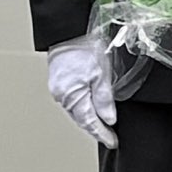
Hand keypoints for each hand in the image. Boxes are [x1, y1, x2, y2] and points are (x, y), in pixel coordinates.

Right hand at [46, 34, 117, 149]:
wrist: (70, 29)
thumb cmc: (86, 46)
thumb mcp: (102, 73)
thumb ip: (104, 99)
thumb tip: (109, 119)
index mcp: (72, 95)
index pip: (89, 123)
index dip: (102, 134)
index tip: (112, 142)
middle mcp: (61, 95)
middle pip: (81, 119)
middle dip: (96, 129)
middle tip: (110, 137)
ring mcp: (58, 88)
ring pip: (76, 111)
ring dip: (88, 119)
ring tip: (102, 127)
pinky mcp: (58, 81)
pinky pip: (72, 101)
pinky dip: (82, 108)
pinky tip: (89, 108)